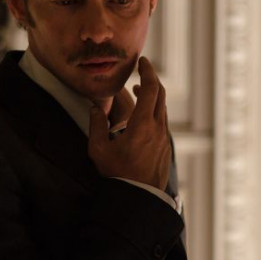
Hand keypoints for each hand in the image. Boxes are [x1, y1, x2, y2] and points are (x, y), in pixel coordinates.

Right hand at [88, 57, 170, 189]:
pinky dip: (153, 111)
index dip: (147, 72)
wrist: (139, 198)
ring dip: (151, 96)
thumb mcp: (99, 150)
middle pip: (160, 95)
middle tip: (141, 70)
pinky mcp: (165, 147)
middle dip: (151, 79)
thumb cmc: (118, 175)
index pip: (150, 89)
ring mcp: (164, 138)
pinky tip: (142, 115)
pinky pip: (162, 121)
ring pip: (162, 109)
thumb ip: (96, 126)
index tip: (143, 61)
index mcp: (142, 125)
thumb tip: (95, 108)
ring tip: (137, 91)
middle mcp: (157, 128)